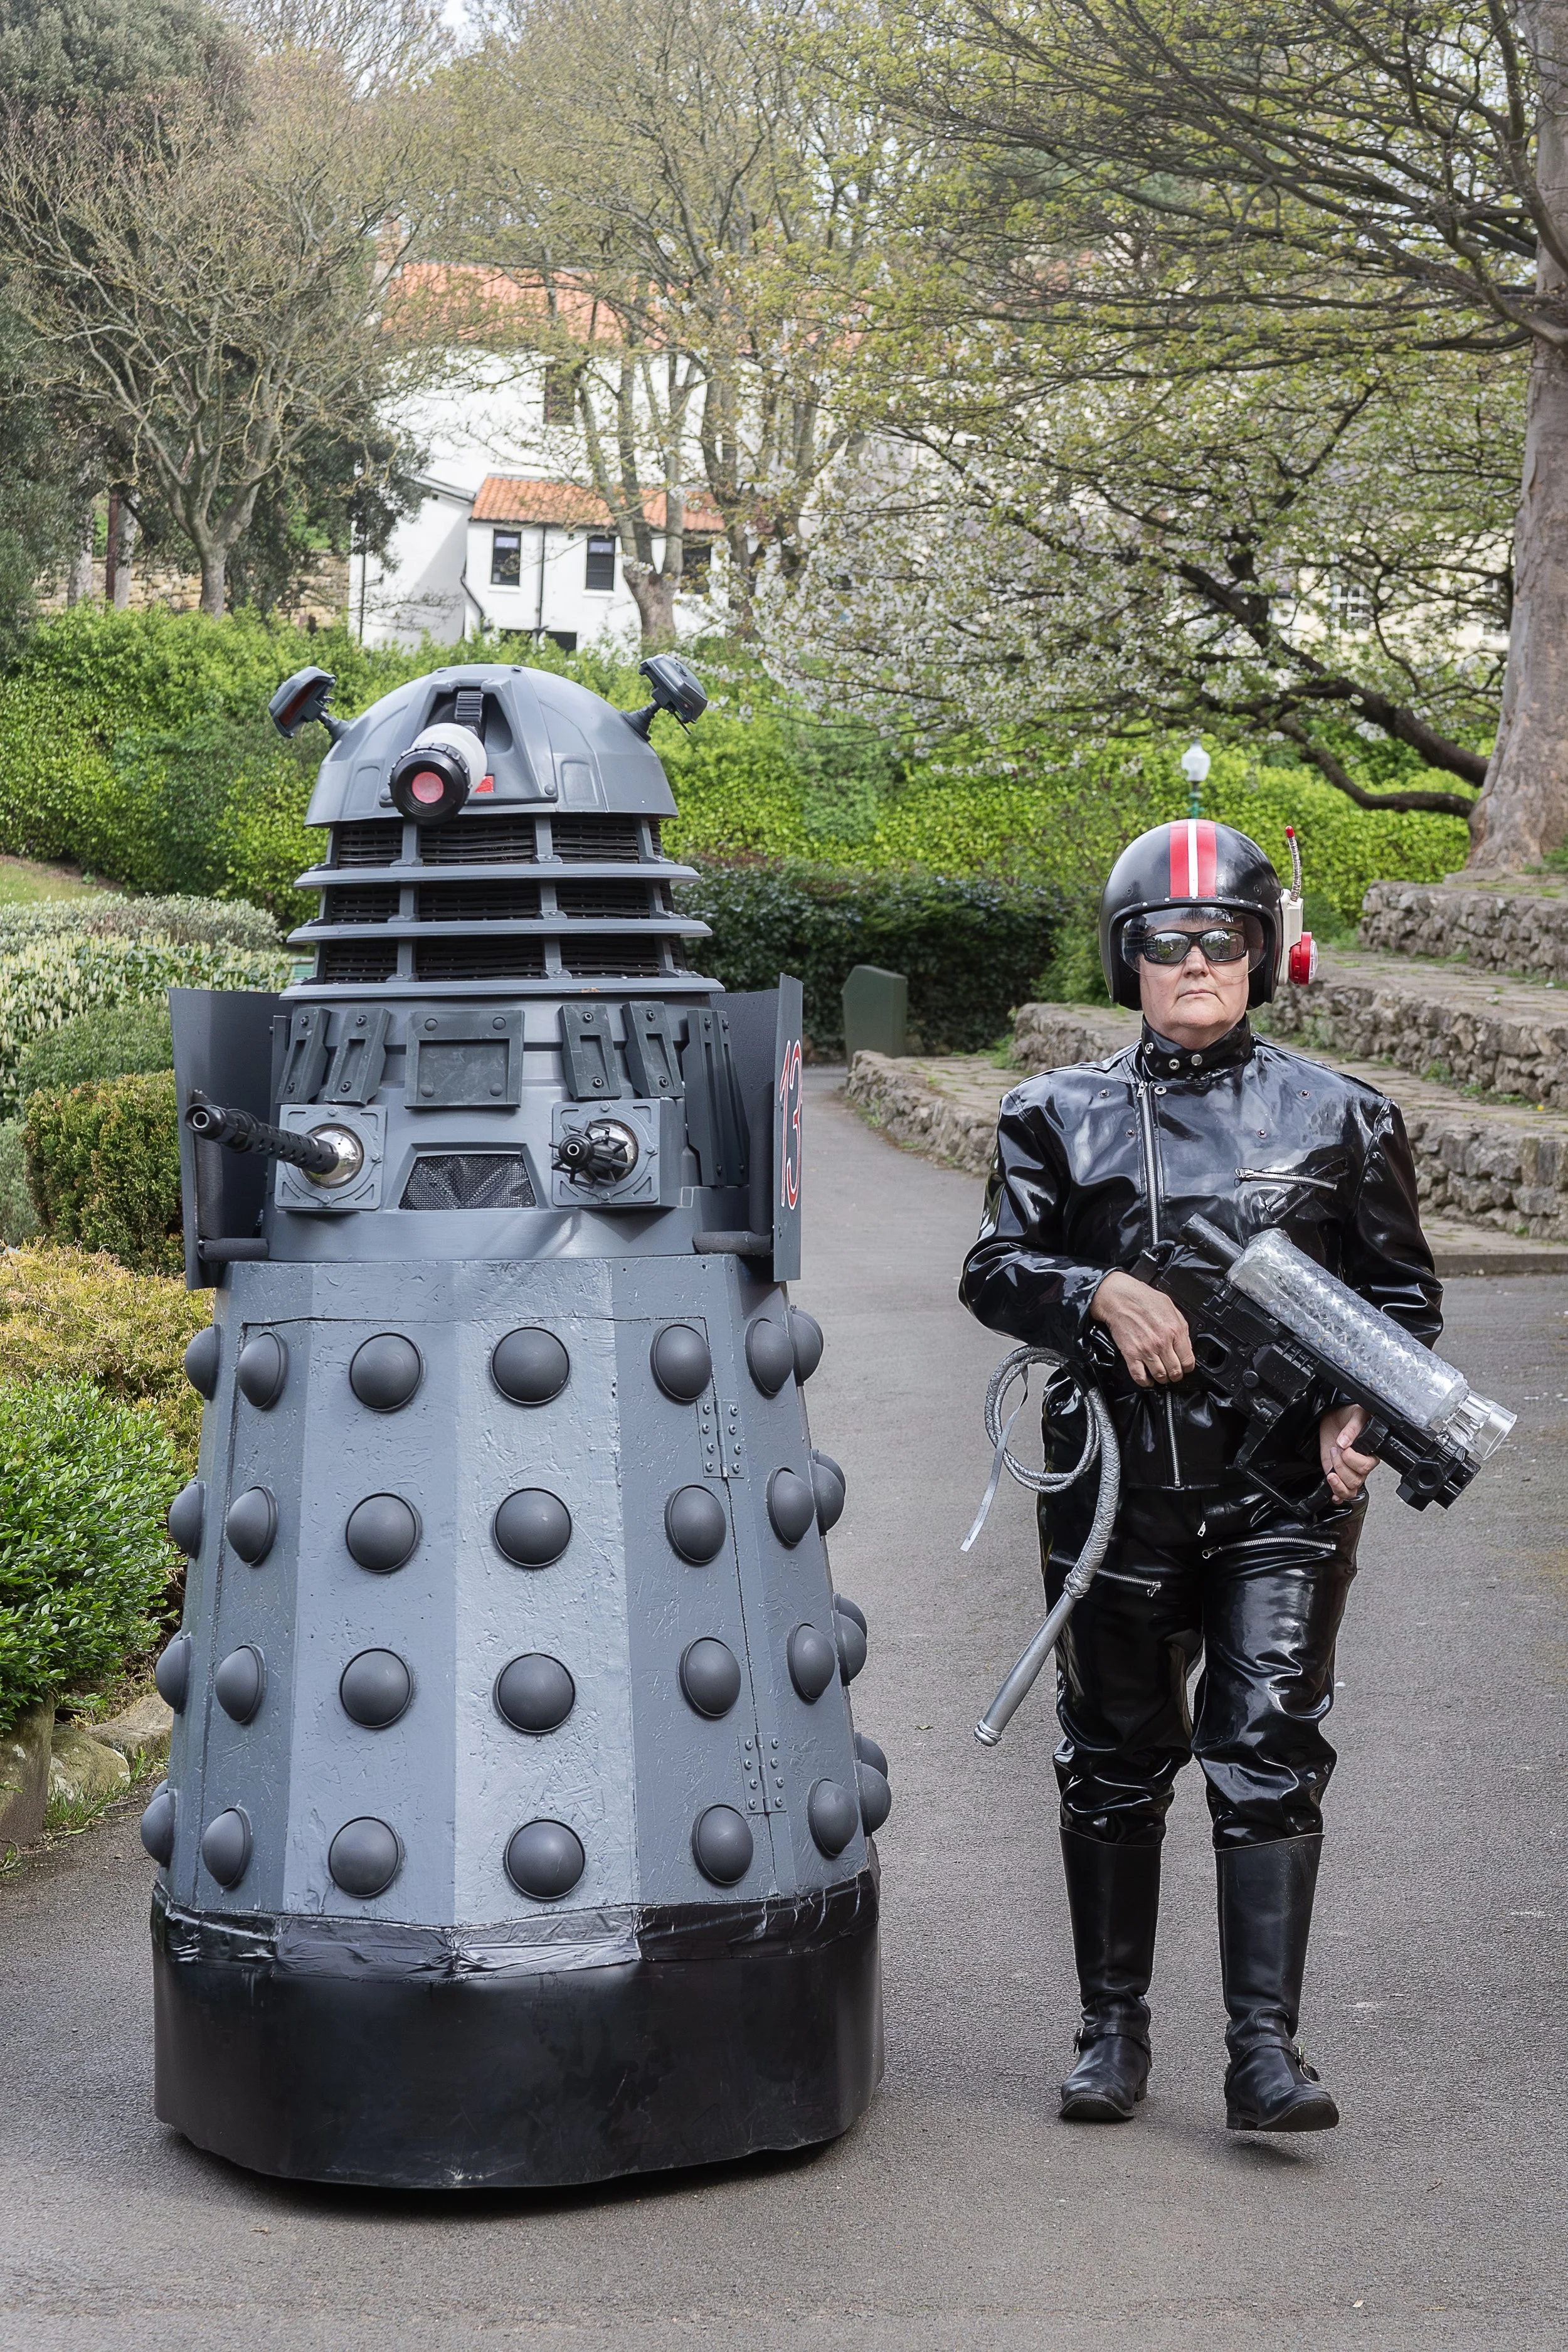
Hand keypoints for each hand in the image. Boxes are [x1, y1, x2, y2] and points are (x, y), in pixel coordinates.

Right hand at [1090, 1269, 1194, 1387]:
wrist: (1119, 1297)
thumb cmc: (1142, 1298)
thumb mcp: (1170, 1307)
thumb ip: (1181, 1326)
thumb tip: (1186, 1343)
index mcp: (1174, 1330)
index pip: (1188, 1360)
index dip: (1188, 1367)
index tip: (1185, 1367)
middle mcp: (1161, 1342)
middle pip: (1175, 1371)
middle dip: (1176, 1376)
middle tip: (1174, 1374)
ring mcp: (1146, 1350)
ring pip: (1160, 1376)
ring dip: (1162, 1379)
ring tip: (1161, 1377)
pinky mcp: (1131, 1354)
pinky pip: (1139, 1376)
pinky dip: (1145, 1382)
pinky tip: (1147, 1380)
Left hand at [1320, 1403, 1377, 1501]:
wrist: (1335, 1416)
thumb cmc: (1349, 1414)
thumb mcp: (1355, 1415)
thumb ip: (1352, 1428)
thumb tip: (1344, 1442)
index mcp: (1371, 1452)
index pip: (1366, 1466)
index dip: (1351, 1459)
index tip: (1342, 1447)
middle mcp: (1361, 1464)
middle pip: (1357, 1480)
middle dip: (1341, 1466)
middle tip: (1335, 1451)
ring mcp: (1349, 1471)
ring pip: (1351, 1490)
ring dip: (1337, 1482)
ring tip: (1331, 1469)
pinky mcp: (1338, 1474)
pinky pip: (1343, 1492)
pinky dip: (1338, 1494)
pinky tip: (1334, 1494)